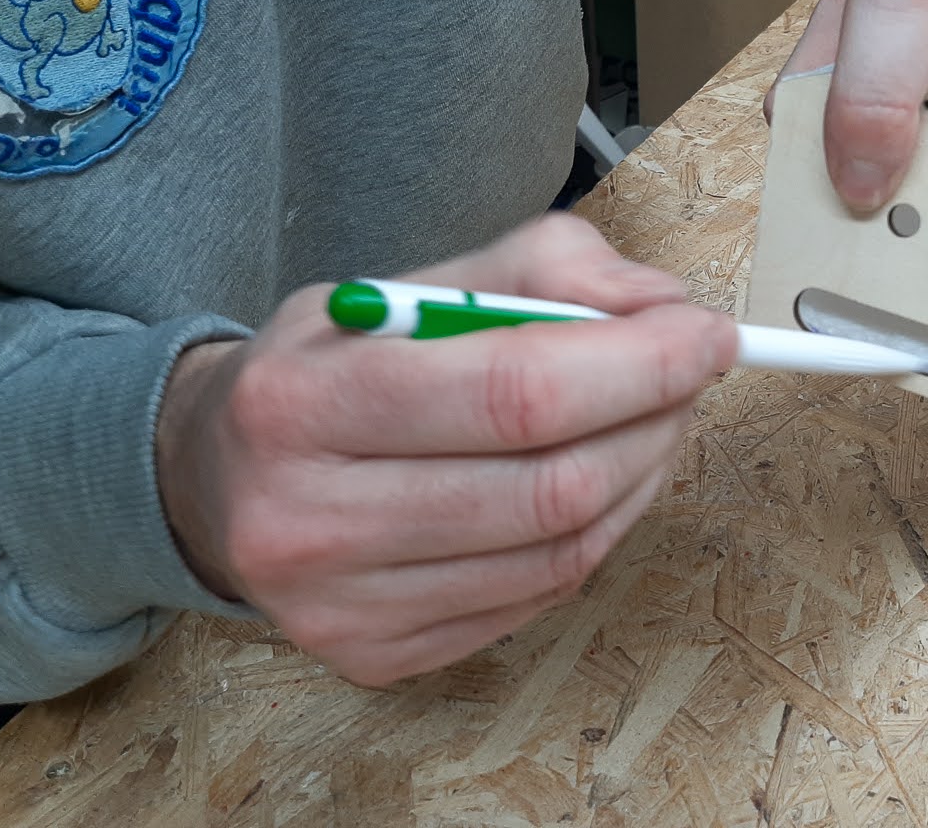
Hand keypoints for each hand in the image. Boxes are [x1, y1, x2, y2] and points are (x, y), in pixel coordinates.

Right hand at [156, 214, 736, 686]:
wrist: (219, 477)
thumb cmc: (336, 365)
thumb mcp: (419, 282)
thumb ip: (547, 271)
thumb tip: (667, 311)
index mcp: (302, 401)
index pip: (514, 392)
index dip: (638, 365)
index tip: (707, 336)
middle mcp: (307, 519)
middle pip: (551, 486)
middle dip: (655, 420)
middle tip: (687, 378)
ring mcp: (342, 608)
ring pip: (562, 553)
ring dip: (640, 477)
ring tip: (648, 421)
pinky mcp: (379, 656)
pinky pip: (540, 597)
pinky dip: (596, 532)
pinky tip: (595, 484)